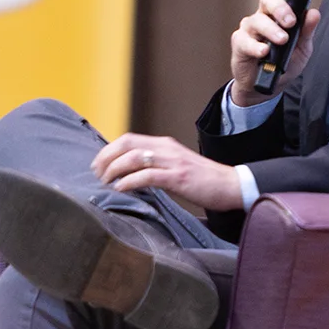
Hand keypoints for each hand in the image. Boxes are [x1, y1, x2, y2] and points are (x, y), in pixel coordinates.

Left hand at [91, 133, 244, 211]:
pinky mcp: (178, 177)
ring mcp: (172, 161)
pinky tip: (121, 189)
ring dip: (114, 170)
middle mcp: (166, 148)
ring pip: (134, 158)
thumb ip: (156, 164)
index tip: (98, 164)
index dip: (109, 150)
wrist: (231, 185)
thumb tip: (130, 173)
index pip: (129, 139)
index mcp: (164, 144)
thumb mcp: (175, 165)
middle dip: (106, 158)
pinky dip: (130, 181)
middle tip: (96, 174)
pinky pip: (148, 175)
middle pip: (126, 144)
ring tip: (106, 182)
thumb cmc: (203, 180)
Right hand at [229, 0, 320, 107]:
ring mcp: (249, 29)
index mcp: (278, 12)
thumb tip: (314, 13)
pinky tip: (264, 51)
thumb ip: (307, 31)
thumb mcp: (302, 48)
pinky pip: (245, 40)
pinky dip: (256, 46)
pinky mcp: (239, 44)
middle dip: (279, 7)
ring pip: (257, 20)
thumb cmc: (284, 63)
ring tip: (282, 40)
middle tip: (290, 22)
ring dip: (271, 29)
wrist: (267, 86)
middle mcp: (262, 16)